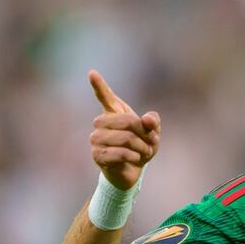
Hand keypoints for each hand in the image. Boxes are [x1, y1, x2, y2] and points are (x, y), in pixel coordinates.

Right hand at [88, 69, 159, 190]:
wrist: (133, 170)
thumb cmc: (141, 147)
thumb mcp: (152, 134)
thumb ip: (153, 122)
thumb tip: (146, 118)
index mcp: (114, 114)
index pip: (105, 97)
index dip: (99, 85)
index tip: (92, 73)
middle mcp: (101, 124)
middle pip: (126, 121)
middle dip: (143, 133)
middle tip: (150, 143)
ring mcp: (96, 139)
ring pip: (123, 138)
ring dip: (140, 147)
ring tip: (143, 152)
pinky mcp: (97, 155)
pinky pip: (118, 153)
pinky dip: (132, 156)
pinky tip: (135, 159)